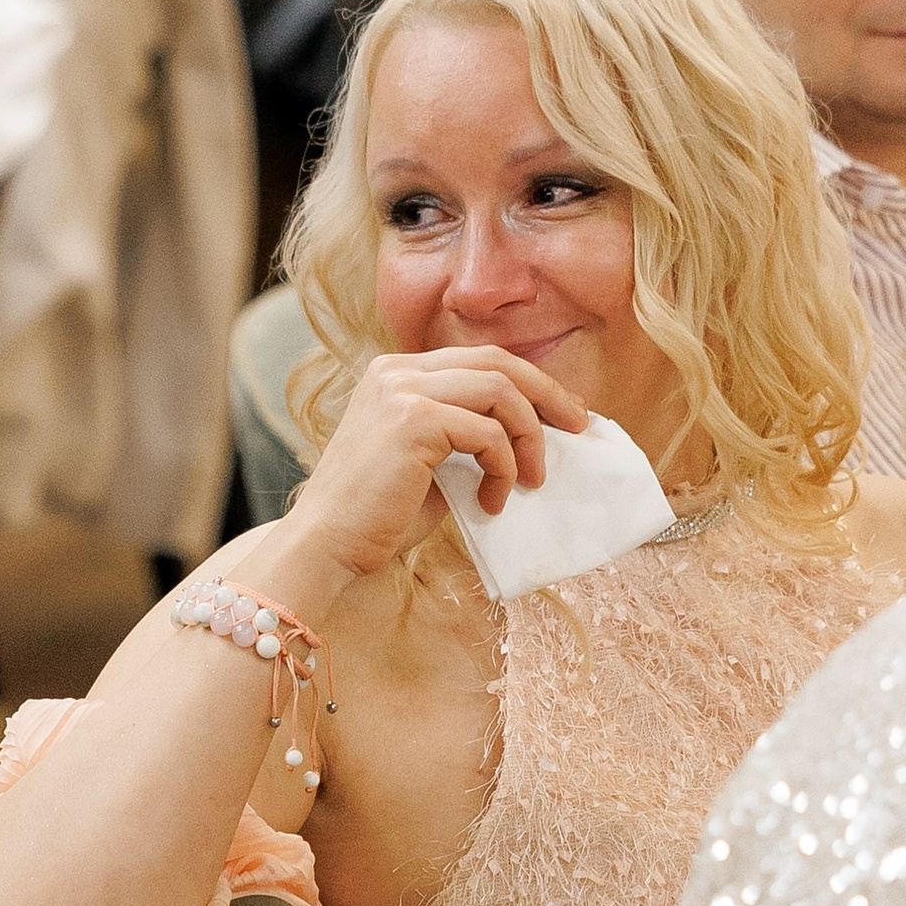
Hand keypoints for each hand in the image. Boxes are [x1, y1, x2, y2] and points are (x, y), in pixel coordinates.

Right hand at [281, 347, 589, 595]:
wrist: (327, 547)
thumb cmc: (378, 517)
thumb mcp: (429, 462)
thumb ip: (465, 435)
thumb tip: (530, 432)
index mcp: (396, 373)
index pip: (481, 358)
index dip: (531, 383)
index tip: (564, 415)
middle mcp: (396, 371)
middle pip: (498, 361)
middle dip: (547, 395)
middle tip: (579, 429)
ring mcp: (401, 390)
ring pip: (500, 390)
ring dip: (528, 438)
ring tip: (530, 481)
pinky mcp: (412, 420)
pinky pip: (487, 432)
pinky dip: (504, 467)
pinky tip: (494, 501)